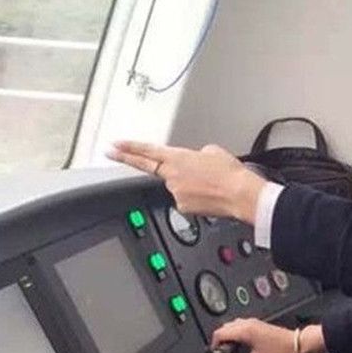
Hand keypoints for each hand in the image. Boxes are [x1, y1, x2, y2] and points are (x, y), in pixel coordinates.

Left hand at [106, 140, 264, 222]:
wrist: (240, 195)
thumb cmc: (230, 174)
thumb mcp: (213, 152)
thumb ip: (196, 155)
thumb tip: (195, 162)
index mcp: (178, 158)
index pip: (147, 151)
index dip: (129, 147)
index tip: (115, 145)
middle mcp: (173, 176)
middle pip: (150, 168)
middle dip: (127, 158)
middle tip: (111, 153)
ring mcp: (176, 193)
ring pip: (176, 187)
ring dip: (188, 185)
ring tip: (209, 185)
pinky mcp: (183, 208)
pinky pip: (185, 200)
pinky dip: (195, 197)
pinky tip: (209, 195)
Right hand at [211, 319, 326, 352]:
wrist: (295, 345)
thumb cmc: (280, 351)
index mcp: (243, 330)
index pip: (219, 333)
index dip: (214, 345)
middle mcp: (246, 323)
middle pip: (223, 328)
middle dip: (220, 341)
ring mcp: (252, 322)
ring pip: (232, 326)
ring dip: (228, 337)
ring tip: (231, 351)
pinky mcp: (258, 324)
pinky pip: (240, 326)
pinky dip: (236, 334)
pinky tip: (241, 346)